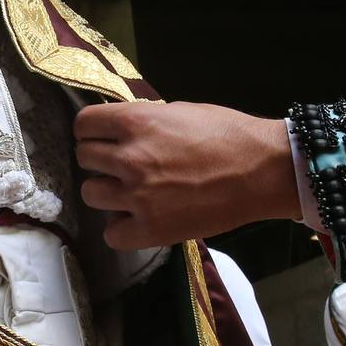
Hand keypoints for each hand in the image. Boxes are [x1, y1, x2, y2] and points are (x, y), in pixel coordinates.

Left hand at [75, 102, 299, 249]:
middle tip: (123, 165)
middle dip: (101, 160)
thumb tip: (119, 130)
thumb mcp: (178, 112)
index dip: (93, 131)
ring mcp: (137, 196)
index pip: (83, 125)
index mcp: (136, 122)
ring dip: (107, 193)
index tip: (104, 138)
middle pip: (84, 158)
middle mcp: (129, 158)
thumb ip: (143, 121)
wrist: (262, 171)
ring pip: (90, 194)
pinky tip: (138, 219)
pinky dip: (121, 228)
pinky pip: (111, 233)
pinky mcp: (150, 229)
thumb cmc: (227, 134)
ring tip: (131, 193)